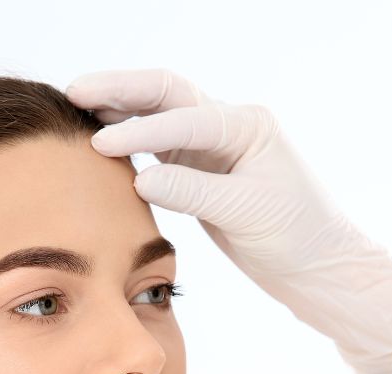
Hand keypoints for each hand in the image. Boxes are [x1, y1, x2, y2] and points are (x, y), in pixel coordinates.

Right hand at [66, 67, 391, 373]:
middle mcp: (228, 128)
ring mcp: (212, 150)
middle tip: (76, 92)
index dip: (139, 131)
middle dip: (120, 90)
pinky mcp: (200, 174)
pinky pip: (159, 149)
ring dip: (120, 109)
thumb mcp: (246, 212)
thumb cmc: (295, 236)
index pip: (184, 119)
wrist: (315, 265)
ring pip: (159, 117)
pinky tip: (104, 143)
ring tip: (79, 108)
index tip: (100, 146)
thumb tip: (141, 179)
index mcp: (246, 126)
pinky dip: (131, 142)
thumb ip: (194, 192)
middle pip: (166, 94)